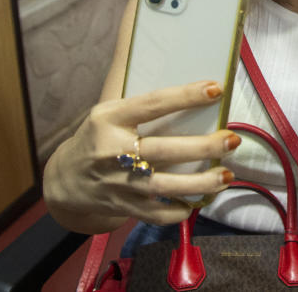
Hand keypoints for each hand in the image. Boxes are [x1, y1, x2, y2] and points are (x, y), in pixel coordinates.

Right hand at [43, 81, 239, 226]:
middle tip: (232, 139)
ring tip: (227, 175)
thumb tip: (192, 85)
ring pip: (164, 185)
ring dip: (200, 182)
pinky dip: (179, 209)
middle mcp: (112, 151)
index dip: (184, 96)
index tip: (216, 89)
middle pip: (164, 149)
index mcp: (109, 119)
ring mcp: (118, 182)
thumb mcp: (110, 113)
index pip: (152, 104)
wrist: (65, 181)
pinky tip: (199, 200)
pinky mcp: (123, 206)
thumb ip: (144, 105)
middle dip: (203, 146)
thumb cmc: (100, 137)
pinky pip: (156, 212)